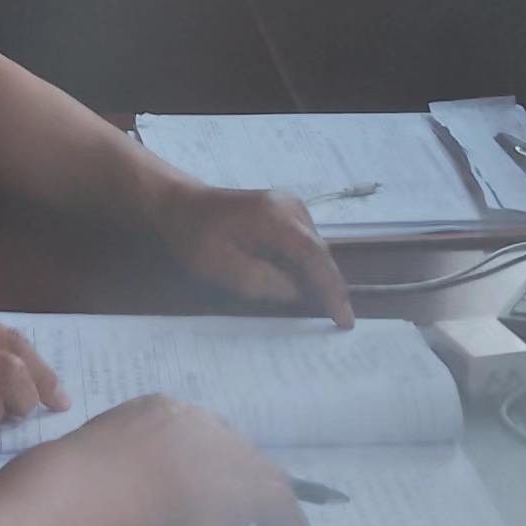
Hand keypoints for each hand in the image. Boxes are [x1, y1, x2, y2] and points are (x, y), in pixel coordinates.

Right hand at [77, 394, 310, 525]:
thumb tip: (109, 493)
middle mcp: (195, 422)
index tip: (201, 488)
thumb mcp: (97, 464)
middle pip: (234, 447)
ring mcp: (223, 451)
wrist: (95, 490)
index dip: (206, 461)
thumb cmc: (81, 482)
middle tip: (237, 512)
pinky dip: (288, 525)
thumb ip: (114, 471)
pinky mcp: (246, 487)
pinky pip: (281, 504)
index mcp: (155, 412)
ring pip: (261, 473)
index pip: (196, 433)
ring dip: (269, 504)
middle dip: (241, 478)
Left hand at [153, 184, 354, 327]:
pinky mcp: (286, 213)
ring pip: (314, 251)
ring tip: (323, 310)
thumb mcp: (220, 265)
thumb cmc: (195, 235)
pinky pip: (304, 245)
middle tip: (337, 322)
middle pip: (320, 254)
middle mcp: (291, 207)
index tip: (344, 321)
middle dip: (328, 288)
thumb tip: (298, 292)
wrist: (180, 203)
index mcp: (275, 217)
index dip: (332, 291)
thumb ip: (261, 281)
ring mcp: (291, 207)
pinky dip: (304, 267)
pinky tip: (299, 287)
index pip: (315, 258)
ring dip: (316, 278)